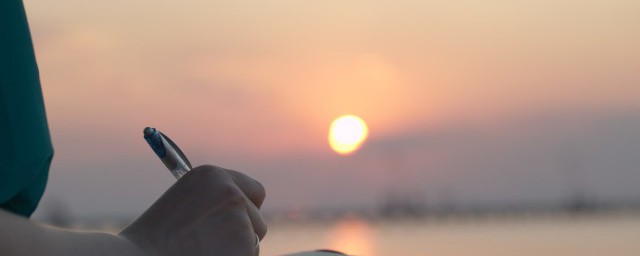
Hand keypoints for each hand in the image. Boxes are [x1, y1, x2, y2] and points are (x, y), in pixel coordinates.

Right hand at [120, 165, 266, 255]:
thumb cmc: (151, 241)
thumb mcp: (182, 208)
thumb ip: (211, 206)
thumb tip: (236, 216)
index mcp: (212, 176)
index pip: (254, 191)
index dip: (247, 210)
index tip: (238, 223)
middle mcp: (230, 191)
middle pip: (258, 220)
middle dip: (243, 236)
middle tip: (212, 247)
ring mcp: (240, 217)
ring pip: (253, 244)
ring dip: (234, 253)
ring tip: (198, 253)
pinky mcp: (245, 245)